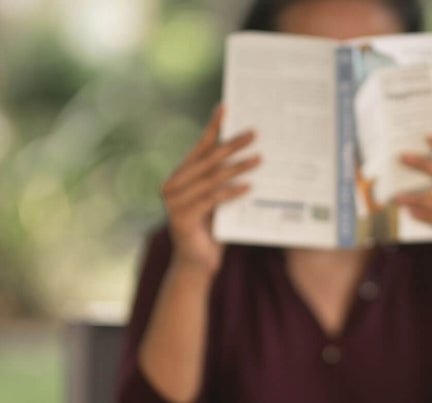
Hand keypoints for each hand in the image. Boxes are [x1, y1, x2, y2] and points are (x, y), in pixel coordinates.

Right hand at [161, 104, 260, 276]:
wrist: (196, 266)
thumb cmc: (210, 233)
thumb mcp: (216, 203)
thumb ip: (221, 182)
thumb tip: (246, 157)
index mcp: (179, 177)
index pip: (199, 147)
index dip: (213, 127)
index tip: (226, 108)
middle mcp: (172, 186)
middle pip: (207, 160)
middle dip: (232, 145)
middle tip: (254, 134)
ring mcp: (174, 203)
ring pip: (211, 179)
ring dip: (237, 167)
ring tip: (259, 159)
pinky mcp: (182, 218)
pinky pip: (211, 199)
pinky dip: (230, 192)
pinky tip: (248, 186)